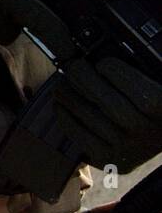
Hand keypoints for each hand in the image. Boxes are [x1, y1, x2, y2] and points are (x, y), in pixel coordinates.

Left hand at [55, 56, 161, 171]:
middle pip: (110, 104)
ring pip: (90, 117)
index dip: (115, 73)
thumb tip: (106, 52)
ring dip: (69, 96)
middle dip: (85, 80)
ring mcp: (128, 149)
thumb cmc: (152, 108)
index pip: (140, 91)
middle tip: (73, 67)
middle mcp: (148, 133)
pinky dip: (65, 117)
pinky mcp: (109, 160)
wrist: (156, 140)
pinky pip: (80, 136)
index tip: (102, 63)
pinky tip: (60, 104)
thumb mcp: (154, 85)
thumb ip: (140, 73)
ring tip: (61, 84)